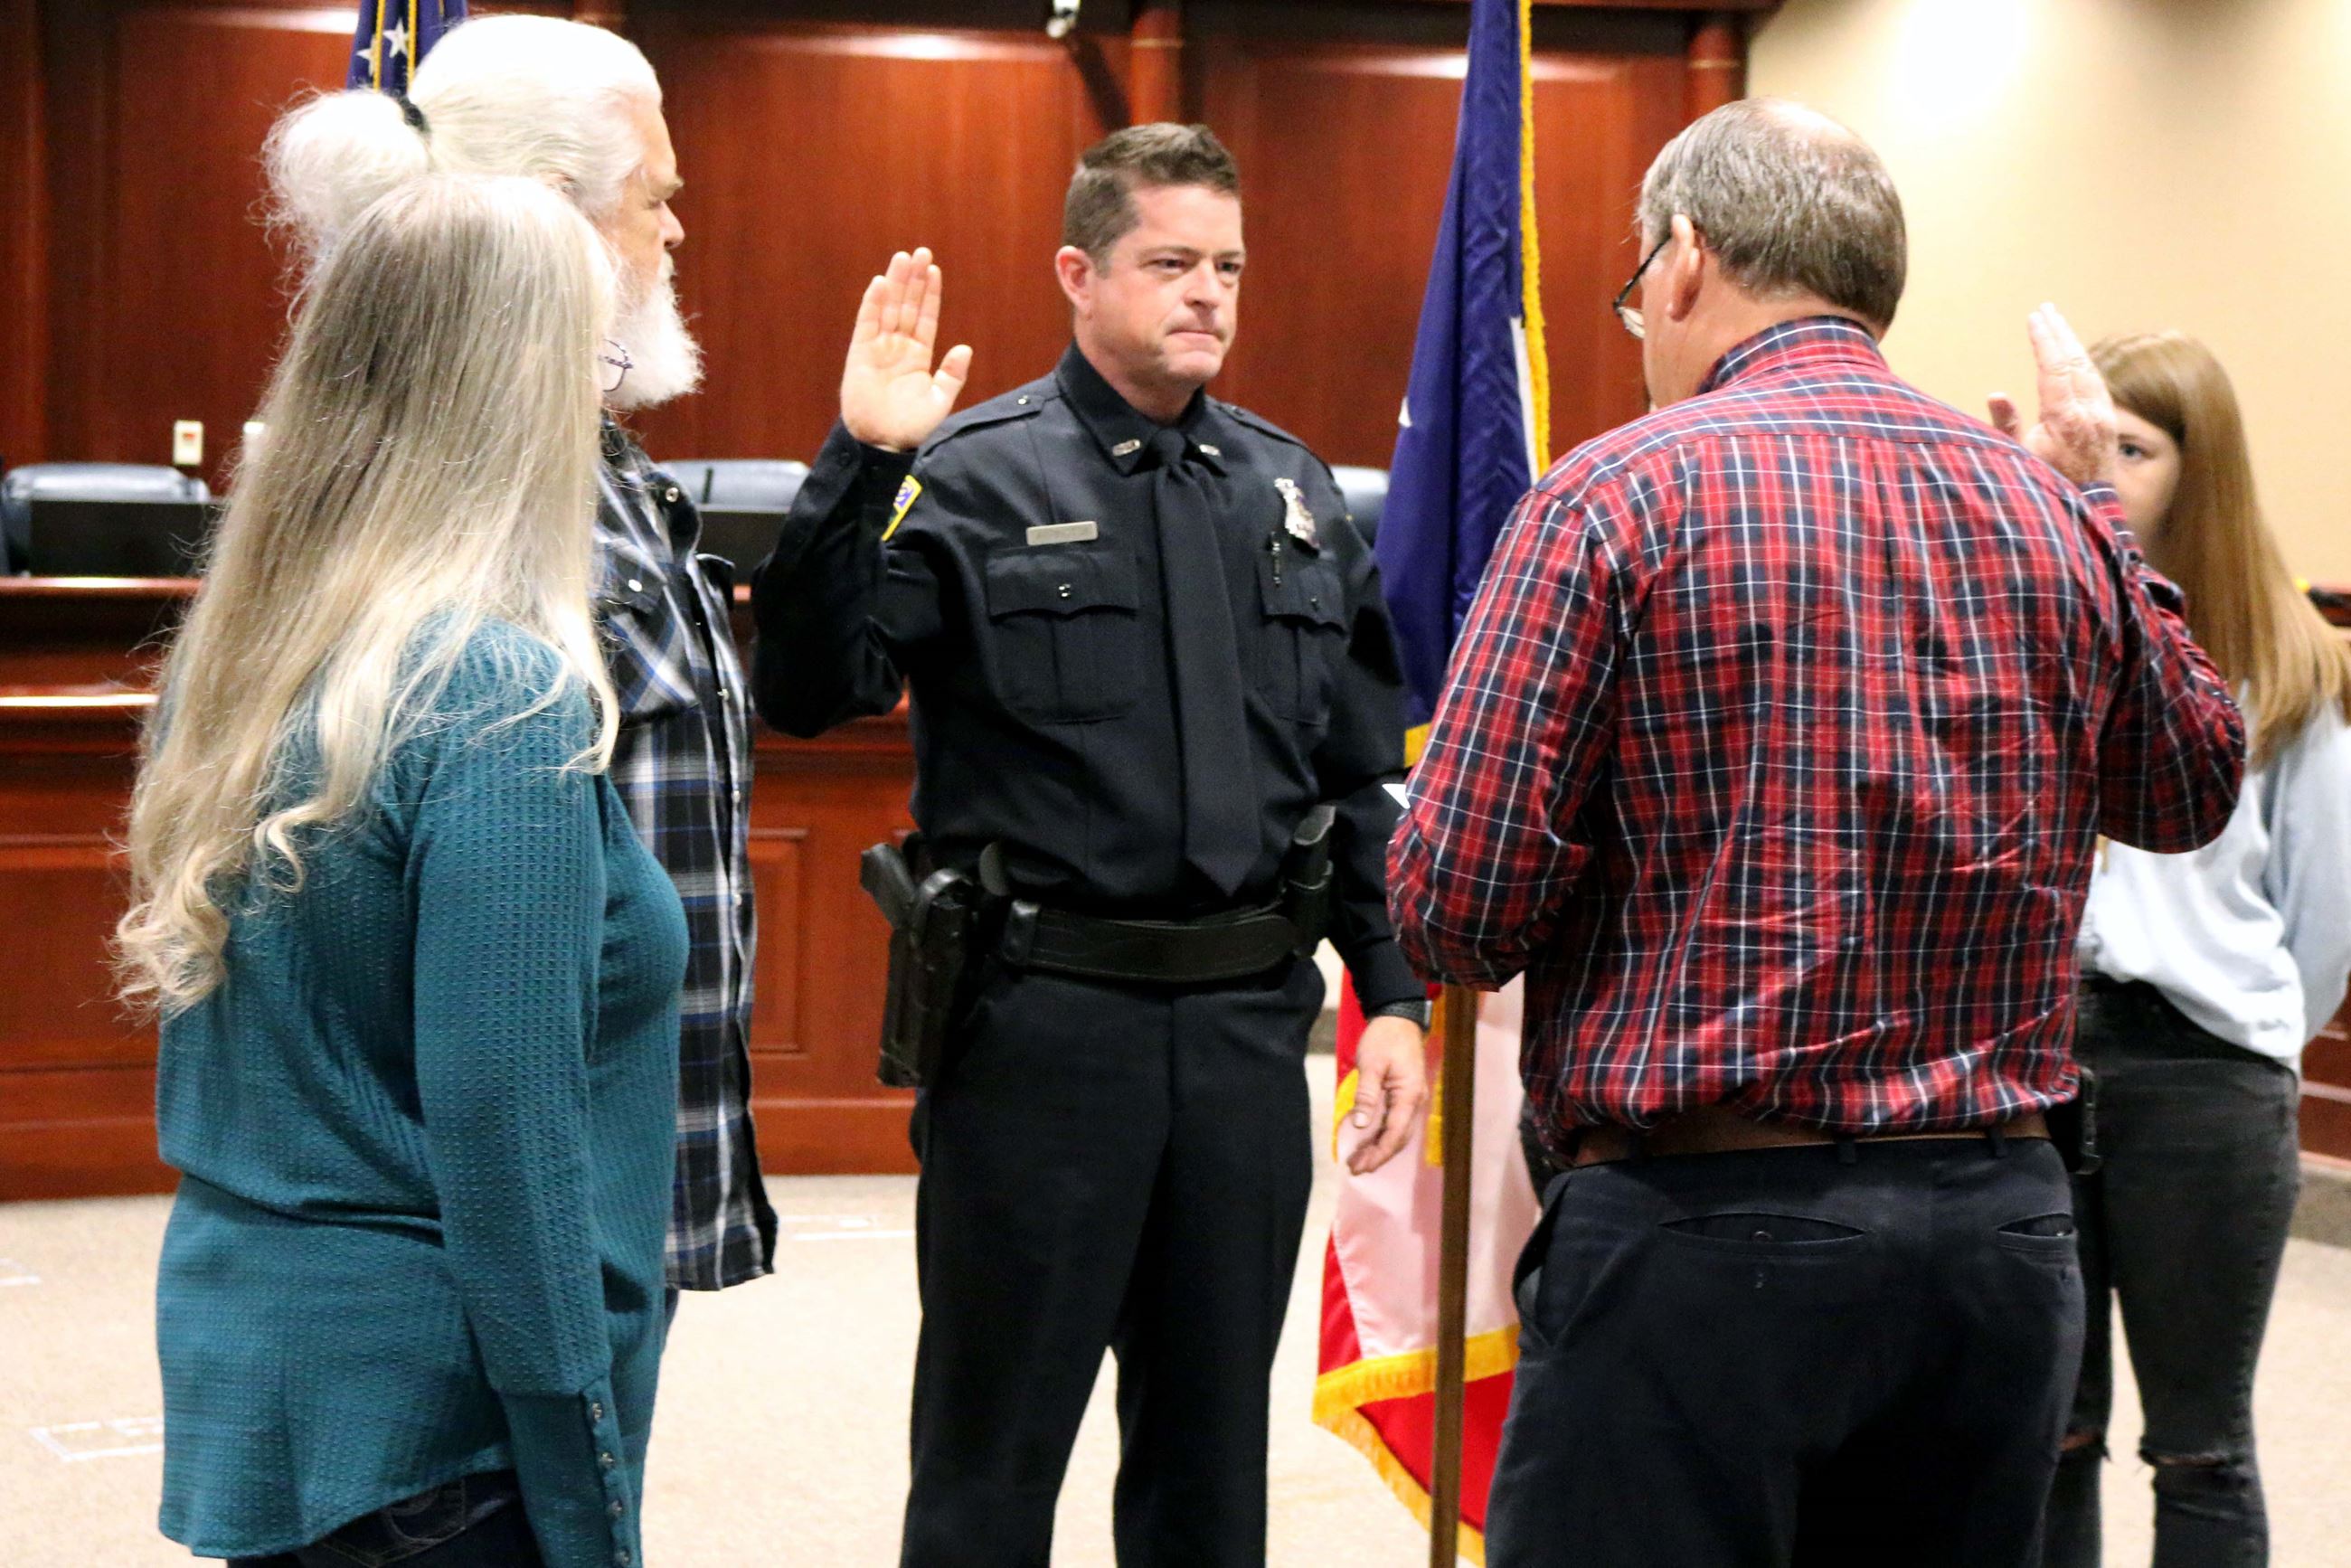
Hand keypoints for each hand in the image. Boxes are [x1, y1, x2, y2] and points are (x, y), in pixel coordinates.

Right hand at [840, 247, 973, 452]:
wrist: (883, 444)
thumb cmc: (911, 428)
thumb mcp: (939, 401)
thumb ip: (952, 375)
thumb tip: (965, 348)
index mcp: (918, 357)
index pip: (925, 318)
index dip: (929, 295)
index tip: (934, 270)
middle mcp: (898, 348)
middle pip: (907, 306)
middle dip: (913, 279)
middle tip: (920, 252)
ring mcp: (878, 348)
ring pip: (888, 308)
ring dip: (896, 283)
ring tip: (903, 257)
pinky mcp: (860, 354)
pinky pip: (866, 323)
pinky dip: (873, 303)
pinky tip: (881, 283)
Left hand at [1346, 1015, 1429, 1174]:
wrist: (1398, 1018)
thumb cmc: (1384, 1039)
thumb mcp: (1371, 1065)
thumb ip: (1366, 1095)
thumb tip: (1361, 1125)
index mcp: (1408, 1095)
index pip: (1395, 1134)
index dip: (1378, 1154)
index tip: (1361, 1167)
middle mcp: (1413, 1101)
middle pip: (1398, 1138)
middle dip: (1378, 1156)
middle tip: (1355, 1169)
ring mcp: (1410, 1099)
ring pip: (1396, 1132)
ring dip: (1378, 1148)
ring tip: (1357, 1162)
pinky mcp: (1403, 1096)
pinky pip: (1394, 1122)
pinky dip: (1380, 1135)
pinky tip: (1366, 1143)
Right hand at [1986, 303, 2117, 490]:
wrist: (2084, 510)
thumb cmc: (2044, 486)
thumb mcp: (2017, 459)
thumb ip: (2007, 425)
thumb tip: (1997, 394)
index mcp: (2065, 419)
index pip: (2055, 367)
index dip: (2044, 340)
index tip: (2034, 318)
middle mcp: (2090, 413)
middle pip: (2075, 361)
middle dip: (2060, 333)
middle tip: (2046, 309)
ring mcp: (2102, 416)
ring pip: (2088, 369)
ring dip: (2072, 344)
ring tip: (2058, 324)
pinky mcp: (2107, 422)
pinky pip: (2096, 382)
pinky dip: (2082, 363)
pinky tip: (2074, 355)